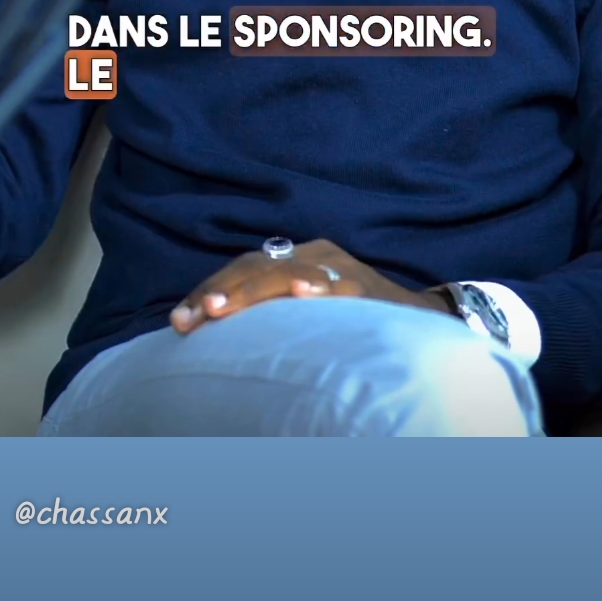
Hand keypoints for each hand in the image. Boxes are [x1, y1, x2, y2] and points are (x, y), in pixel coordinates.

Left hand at [169, 240, 451, 333]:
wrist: (422, 324)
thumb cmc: (354, 327)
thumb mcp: (309, 317)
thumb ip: (273, 322)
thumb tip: (216, 345)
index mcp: (298, 258)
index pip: (243, 267)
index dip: (210, 291)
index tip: (179, 320)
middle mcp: (317, 255)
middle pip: (258, 265)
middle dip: (221, 292)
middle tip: (190, 319)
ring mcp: (341, 268)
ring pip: (288, 271)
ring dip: (252, 291)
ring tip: (221, 309)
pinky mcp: (366, 287)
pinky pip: (339, 286)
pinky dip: (318, 285)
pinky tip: (303, 292)